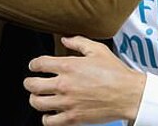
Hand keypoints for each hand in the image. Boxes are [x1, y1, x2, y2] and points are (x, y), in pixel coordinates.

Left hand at [24, 36, 145, 124]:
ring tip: (38, 97)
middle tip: (31, 82)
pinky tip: (50, 113)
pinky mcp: (72, 118)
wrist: (129, 94)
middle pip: (32, 85)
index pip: (39, 64)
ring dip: (35, 99)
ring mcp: (67, 102)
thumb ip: (78, 42)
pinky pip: (49, 121)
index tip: (34, 66)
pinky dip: (46, 118)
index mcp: (69, 66)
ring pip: (37, 103)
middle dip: (29, 82)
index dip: (33, 64)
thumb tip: (65, 39)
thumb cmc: (116, 72)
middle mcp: (64, 84)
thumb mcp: (98, 50)